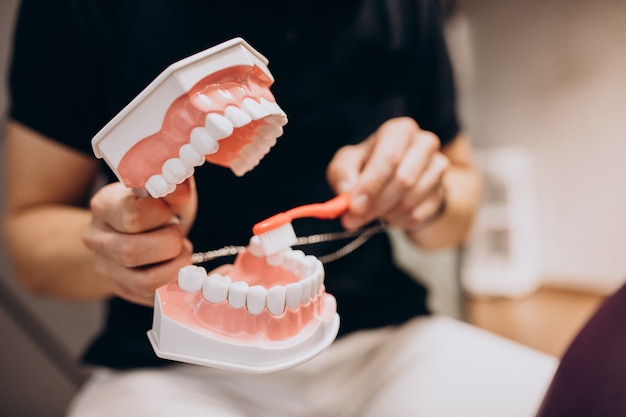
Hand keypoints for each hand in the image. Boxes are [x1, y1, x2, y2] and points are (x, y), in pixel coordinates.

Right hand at [82, 179, 197, 305]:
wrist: (142, 227)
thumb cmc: (157, 205)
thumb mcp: (166, 189)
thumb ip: (174, 187)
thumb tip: (179, 190)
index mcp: (105, 206)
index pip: (133, 217)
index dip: (162, 215)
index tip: (170, 211)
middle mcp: (97, 239)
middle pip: (133, 253)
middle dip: (170, 245)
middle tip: (180, 236)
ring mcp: (107, 268)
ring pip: (144, 282)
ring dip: (175, 268)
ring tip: (181, 253)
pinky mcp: (123, 290)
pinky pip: (152, 298)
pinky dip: (174, 285)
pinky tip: (178, 268)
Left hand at [327, 117, 448, 230]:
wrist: (391, 179)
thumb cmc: (366, 166)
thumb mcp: (346, 163)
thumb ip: (342, 174)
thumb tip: (346, 191)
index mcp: (400, 130)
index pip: (390, 157)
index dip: (371, 184)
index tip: (353, 206)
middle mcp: (424, 144)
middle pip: (403, 180)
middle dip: (375, 204)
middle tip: (353, 219)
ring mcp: (437, 169)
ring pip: (409, 201)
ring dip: (384, 213)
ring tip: (372, 209)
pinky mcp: (440, 193)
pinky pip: (416, 215)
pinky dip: (396, 221)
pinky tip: (388, 212)